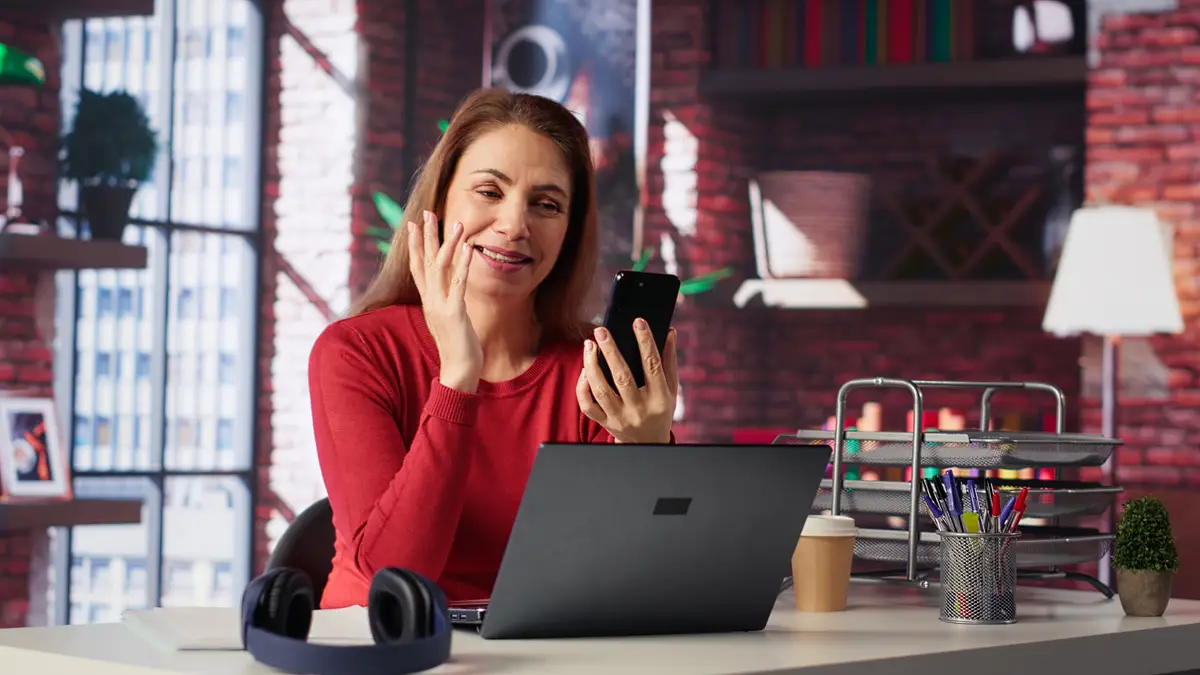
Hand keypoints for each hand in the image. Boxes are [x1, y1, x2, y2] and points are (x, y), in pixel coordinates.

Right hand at [408, 210, 481, 392]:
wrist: (458, 372)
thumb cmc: (457, 348)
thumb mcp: (448, 320)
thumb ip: (446, 303)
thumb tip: (448, 291)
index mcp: (429, 301)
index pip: (418, 267)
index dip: (416, 245)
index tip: (414, 225)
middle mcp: (431, 301)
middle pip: (425, 262)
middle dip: (426, 236)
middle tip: (426, 212)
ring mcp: (440, 306)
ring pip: (440, 268)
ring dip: (447, 244)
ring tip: (455, 223)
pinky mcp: (454, 314)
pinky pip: (458, 284)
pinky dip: (463, 265)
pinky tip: (469, 249)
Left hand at [577, 320, 677, 443]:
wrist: (647, 444)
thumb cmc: (660, 411)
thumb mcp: (671, 389)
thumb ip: (669, 360)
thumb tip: (669, 332)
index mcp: (659, 399)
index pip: (652, 366)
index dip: (646, 342)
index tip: (638, 322)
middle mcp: (639, 409)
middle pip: (622, 377)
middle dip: (611, 351)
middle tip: (601, 331)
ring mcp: (620, 418)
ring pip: (601, 390)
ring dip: (592, 365)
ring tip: (589, 345)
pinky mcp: (605, 423)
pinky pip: (588, 405)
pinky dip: (583, 386)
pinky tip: (585, 370)